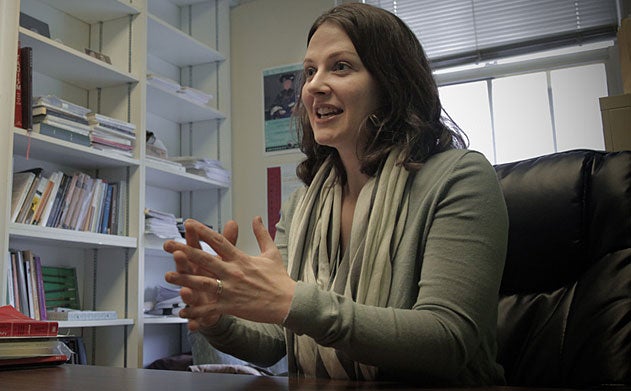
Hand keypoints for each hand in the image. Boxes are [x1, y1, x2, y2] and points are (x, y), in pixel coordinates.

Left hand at [163, 217, 295, 330]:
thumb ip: (261, 234)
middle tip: (167, 245)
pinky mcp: (231, 306)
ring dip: (183, 280)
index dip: (202, 231)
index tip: (188, 223)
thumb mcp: (271, 253)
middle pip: (204, 259)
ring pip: (202, 283)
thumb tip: (256, 217)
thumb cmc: (280, 278)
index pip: (218, 241)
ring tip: (167, 277)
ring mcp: (231, 290)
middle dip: (184, 251)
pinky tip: (182, 311)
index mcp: (241, 259)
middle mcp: (233, 272)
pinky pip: (209, 308)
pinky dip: (195, 311)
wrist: (288, 302)